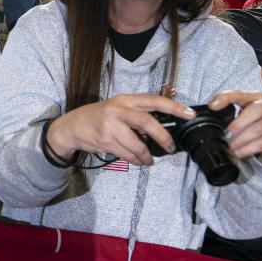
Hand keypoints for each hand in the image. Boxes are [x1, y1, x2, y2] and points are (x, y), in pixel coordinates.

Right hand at [46, 94, 194, 165]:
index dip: (174, 107)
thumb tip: (161, 129)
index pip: (154, 100)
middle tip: (170, 147)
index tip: (189, 114)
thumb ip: (137, 115)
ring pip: (137, 144)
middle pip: (147, 122)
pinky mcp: (104, 140)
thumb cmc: (98, 117)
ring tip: (149, 160)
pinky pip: (127, 154)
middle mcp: (117, 109)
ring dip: (147, 156)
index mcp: (125, 99)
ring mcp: (110, 125)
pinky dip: (136, 160)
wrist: (72, 126)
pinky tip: (139, 161)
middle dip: (163, 137)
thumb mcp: (117, 109)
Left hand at [213, 91, 261, 167]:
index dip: (226, 98)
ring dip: (240, 140)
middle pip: (255, 110)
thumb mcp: (245, 114)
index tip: (212, 105)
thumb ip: (230, 115)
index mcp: (257, 97)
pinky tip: (239, 152)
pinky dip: (247, 149)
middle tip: (225, 136)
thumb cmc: (258, 123)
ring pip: (258, 128)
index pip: (241, 93)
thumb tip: (210, 124)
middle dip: (236, 125)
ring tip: (229, 146)